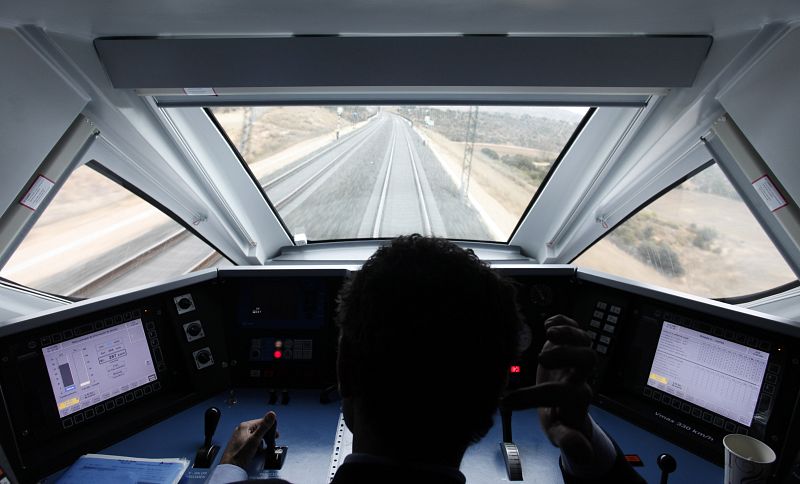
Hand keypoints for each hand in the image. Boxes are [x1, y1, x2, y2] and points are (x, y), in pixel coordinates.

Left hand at [220, 411, 276, 468]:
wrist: (230, 468)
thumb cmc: (239, 455)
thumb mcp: (255, 439)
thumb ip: (264, 427)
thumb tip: (272, 414)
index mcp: (244, 426)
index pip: (262, 422)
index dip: (270, 428)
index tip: (276, 434)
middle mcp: (241, 430)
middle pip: (259, 429)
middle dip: (267, 436)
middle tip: (272, 441)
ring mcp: (240, 438)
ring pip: (255, 436)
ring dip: (262, 441)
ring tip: (264, 448)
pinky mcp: (240, 445)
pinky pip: (251, 442)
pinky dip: (256, 446)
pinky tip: (257, 451)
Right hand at [536, 314, 595, 460]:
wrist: (566, 408)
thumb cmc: (560, 420)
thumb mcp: (559, 433)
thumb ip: (568, 440)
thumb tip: (583, 452)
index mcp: (575, 398)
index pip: (561, 394)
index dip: (534, 397)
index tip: (507, 402)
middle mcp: (578, 377)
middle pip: (587, 360)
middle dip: (566, 354)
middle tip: (542, 358)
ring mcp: (575, 360)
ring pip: (585, 341)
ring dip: (569, 333)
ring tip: (549, 331)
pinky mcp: (570, 346)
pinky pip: (576, 329)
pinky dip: (565, 321)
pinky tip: (549, 323)